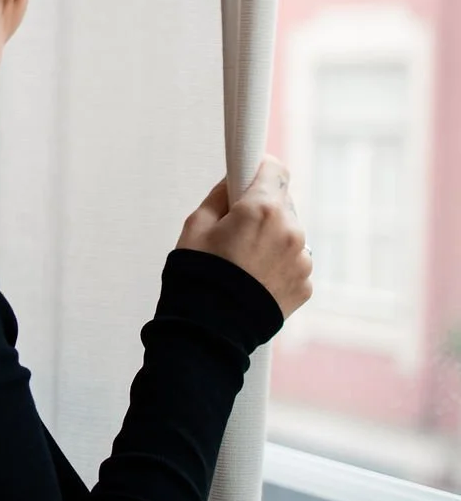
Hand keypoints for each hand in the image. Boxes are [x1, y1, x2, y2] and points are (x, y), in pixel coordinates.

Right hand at [175, 155, 313, 319]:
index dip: (258, 170)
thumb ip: (220, 196)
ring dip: (273, 238)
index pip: (275, 169)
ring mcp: (302, 259)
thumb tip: (233, 182)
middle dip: (262, 208)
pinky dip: (278, 265)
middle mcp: (290, 230)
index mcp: (262, 209)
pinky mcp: (306, 284)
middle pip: (282, 203)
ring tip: (244, 261)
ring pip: (289, 233)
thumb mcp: (195, 226)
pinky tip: (254, 279)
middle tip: (236, 229)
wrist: (209, 331)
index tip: (248, 176)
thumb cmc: (197, 276)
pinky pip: (294, 262)